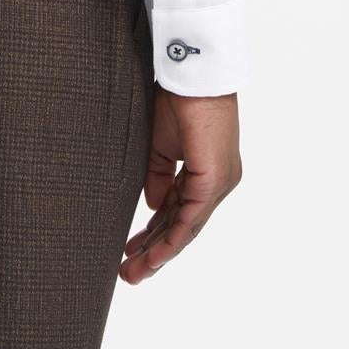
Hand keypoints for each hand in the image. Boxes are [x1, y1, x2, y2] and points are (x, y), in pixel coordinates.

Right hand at [119, 87, 241, 283]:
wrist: (191, 74)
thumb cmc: (178, 99)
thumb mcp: (161, 145)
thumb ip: (159, 177)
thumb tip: (154, 207)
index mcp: (205, 171)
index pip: (178, 211)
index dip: (156, 232)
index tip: (133, 250)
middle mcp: (217, 182)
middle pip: (182, 226)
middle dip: (154, 251)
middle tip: (130, 273)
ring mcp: (219, 183)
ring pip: (186, 228)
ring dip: (159, 253)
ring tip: (134, 273)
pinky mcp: (214, 179)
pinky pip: (191, 219)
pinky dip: (171, 239)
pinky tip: (154, 257)